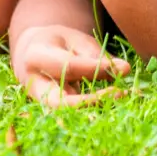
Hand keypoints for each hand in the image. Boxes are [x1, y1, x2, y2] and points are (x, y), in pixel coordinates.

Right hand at [11, 24, 129, 107]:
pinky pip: (74, 115)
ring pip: (68, 114)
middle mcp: (34, 84)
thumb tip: (124, 69)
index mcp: (36, 57)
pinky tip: (113, 103)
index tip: (121, 68)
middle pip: (60, 102)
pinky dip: (95, 111)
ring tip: (121, 97)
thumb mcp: (75, 40)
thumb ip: (97, 55)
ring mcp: (41, 102)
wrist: (32, 53)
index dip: (96, 69)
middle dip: (91, 102)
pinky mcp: (52, 112)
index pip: (68, 66)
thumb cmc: (57, 42)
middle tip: (120, 93)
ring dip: (96, 109)